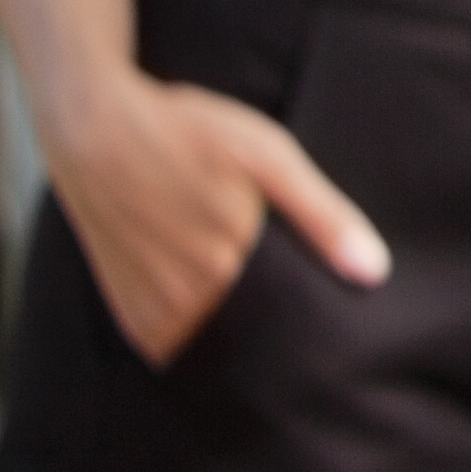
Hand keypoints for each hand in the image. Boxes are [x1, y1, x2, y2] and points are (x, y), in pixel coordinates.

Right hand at [40, 66, 387, 366]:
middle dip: (271, 314)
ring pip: (216, 340)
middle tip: (266, 270)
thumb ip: (323, 217)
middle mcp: (185, 301)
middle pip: (254, 332)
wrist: (96, 129)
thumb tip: (374, 273)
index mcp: (226, 268)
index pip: (290, 319)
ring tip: (225, 263)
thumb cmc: (190, 134)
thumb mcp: (269, 158)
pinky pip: (178, 342)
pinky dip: (195, 324)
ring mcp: (152, 314)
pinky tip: (199, 281)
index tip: (310, 293)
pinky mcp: (130, 317)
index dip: (305, 306)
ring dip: (229, 320)